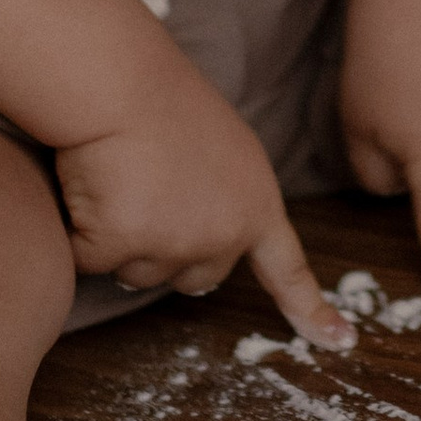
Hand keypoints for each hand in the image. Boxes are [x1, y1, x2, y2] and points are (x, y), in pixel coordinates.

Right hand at [58, 58, 354, 349]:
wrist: (120, 80)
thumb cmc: (162, 98)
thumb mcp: (222, 148)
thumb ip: (223, 197)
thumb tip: (186, 232)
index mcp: (257, 204)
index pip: (288, 269)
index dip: (310, 308)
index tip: (340, 341)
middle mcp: (225, 234)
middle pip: (193, 278)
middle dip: (165, 248)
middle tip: (145, 187)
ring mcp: (174, 245)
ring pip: (136, 273)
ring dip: (117, 237)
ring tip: (116, 175)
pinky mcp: (123, 246)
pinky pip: (89, 259)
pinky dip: (79, 231)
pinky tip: (87, 186)